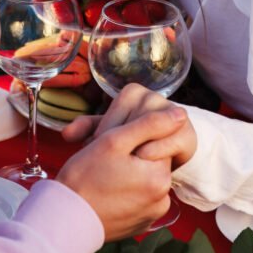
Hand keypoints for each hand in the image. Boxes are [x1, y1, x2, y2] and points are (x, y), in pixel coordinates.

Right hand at [56, 107, 184, 239]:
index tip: (113, 145)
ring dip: (129, 174)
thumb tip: (180, 115)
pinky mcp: (140, 225)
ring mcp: (151, 215)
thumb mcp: (114, 141)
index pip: (156, 143)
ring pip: (144, 180)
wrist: (65, 220)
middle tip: (104, 161)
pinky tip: (107, 192)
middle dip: (131, 157)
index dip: (133, 138)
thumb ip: (150, 124)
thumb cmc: (84, 177)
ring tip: (104, 177)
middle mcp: (162, 200)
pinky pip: (138, 200)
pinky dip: (126, 194)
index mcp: (160, 177)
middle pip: (150, 163)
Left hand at [63, 83, 197, 169]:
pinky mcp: (187, 133)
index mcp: (133, 92)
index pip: (116, 111)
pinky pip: (170, 141)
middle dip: (121, 141)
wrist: (165, 152)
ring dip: (138, 147)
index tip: (98, 149)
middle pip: (134, 119)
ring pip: (152, 128)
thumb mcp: (108, 134)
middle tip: (111, 159)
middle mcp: (154, 97)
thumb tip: (65, 134)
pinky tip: (145, 160)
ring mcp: (173, 113)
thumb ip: (88, 130)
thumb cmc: (132, 140)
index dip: (105, 133)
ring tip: (128, 161)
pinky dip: (156, 152)